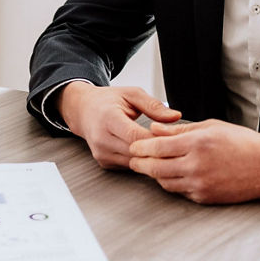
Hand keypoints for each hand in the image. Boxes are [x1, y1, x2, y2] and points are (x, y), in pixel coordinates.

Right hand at [56, 82, 181, 168]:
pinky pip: (128, 166)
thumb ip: (154, 106)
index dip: (155, 139)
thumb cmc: (108, 101)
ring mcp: (101, 153)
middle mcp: (102, 139)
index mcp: (108, 118)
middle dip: (156, 150)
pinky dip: (140, 160)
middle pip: (136, 152)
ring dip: (149, 157)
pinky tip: (149, 152)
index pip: (135, 136)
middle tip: (174, 144)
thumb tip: (175, 116)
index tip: (171, 136)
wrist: (84, 111)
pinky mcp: (104, 162)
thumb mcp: (132, 94)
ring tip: (163, 148)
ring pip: (134, 163)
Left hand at [128, 118, 259, 203]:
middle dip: (140, 164)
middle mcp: (196, 166)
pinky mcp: (205, 197)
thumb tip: (155, 129)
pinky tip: (172, 175)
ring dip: (155, 174)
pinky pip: (180, 191)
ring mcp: (200, 184)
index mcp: (196, 144)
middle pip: (155, 168)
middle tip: (133, 159)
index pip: (157, 147)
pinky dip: (172, 183)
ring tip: (151, 165)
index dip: (141, 147)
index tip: (134, 145)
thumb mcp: (211, 126)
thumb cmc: (242, 142)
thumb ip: (180, 129)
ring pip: (165, 182)